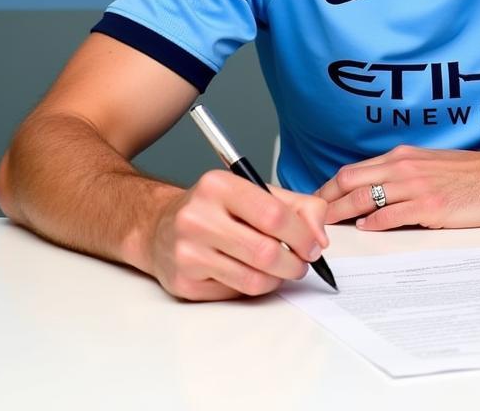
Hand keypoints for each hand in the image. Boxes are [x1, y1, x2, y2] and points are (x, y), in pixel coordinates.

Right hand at [145, 170, 328, 300]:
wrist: (160, 227)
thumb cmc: (216, 208)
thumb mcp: (255, 192)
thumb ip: (297, 206)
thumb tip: (319, 237)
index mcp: (218, 186)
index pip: (273, 214)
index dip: (302, 235)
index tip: (313, 245)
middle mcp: (197, 217)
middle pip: (265, 252)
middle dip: (294, 263)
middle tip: (301, 263)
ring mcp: (187, 252)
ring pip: (252, 279)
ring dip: (277, 279)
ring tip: (281, 270)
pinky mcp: (183, 283)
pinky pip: (234, 293)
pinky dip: (253, 287)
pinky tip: (251, 273)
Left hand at [316, 145, 479, 229]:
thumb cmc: (468, 174)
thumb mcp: (429, 164)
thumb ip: (402, 173)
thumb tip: (376, 190)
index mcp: (401, 156)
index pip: (353, 170)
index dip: (330, 187)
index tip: (317, 201)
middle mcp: (403, 167)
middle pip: (350, 181)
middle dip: (325, 200)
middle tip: (309, 217)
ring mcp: (414, 186)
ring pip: (364, 198)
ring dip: (340, 214)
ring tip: (325, 228)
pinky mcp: (428, 206)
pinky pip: (390, 215)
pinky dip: (372, 223)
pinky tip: (363, 229)